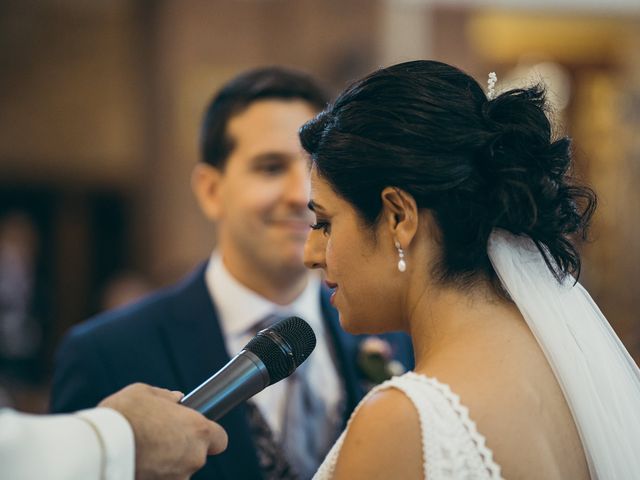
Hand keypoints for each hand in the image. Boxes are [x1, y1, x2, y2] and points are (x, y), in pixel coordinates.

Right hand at [99, 383, 227, 479]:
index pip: (220, 439)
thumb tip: (176, 399)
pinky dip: (153, 473)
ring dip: (166, 462)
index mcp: (198, 430)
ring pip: (178, 470)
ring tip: (143, 450)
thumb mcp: (145, 393)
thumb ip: (166, 397)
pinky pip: (161, 478)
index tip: (194, 431)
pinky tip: (137, 461)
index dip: (209, 436)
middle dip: (181, 448)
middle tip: (159, 437)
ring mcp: (176, 478)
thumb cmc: (124, 415)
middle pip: (196, 455)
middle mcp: (193, 457)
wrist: (100, 447)